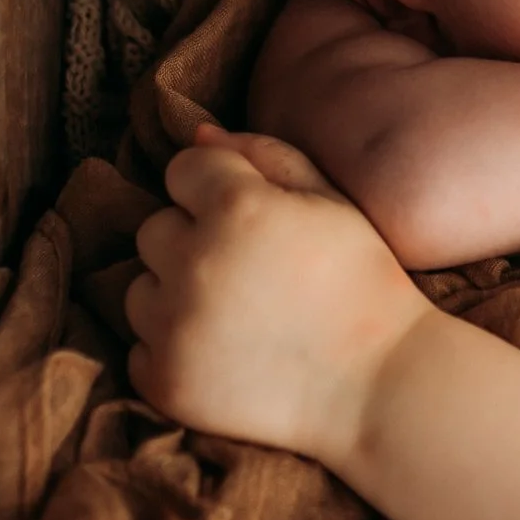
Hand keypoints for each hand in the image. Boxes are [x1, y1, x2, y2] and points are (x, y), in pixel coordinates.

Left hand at [125, 125, 433, 459]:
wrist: (380, 385)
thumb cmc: (362, 282)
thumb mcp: (331, 201)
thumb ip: (264, 154)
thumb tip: (197, 133)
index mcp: (237, 208)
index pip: (182, 170)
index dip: (218, 189)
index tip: (255, 220)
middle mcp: (194, 265)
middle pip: (154, 230)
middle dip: (192, 241)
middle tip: (251, 270)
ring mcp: (175, 329)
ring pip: (139, 290)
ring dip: (175, 295)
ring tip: (238, 314)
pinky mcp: (166, 382)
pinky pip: (140, 349)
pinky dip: (172, 349)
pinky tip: (226, 353)